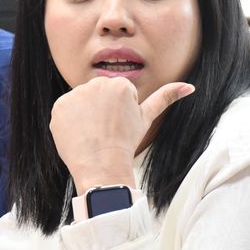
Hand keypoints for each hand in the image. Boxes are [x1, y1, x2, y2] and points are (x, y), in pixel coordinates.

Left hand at [49, 78, 194, 193]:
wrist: (102, 165)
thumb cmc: (126, 142)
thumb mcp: (147, 118)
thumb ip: (166, 97)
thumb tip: (190, 86)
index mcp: (119, 84)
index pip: (116, 93)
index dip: (118, 111)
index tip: (118, 125)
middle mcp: (96, 83)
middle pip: (97, 94)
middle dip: (101, 110)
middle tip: (106, 130)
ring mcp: (75, 95)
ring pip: (80, 102)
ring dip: (84, 115)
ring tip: (92, 133)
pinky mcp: (59, 107)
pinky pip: (64, 111)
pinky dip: (68, 122)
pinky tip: (78, 134)